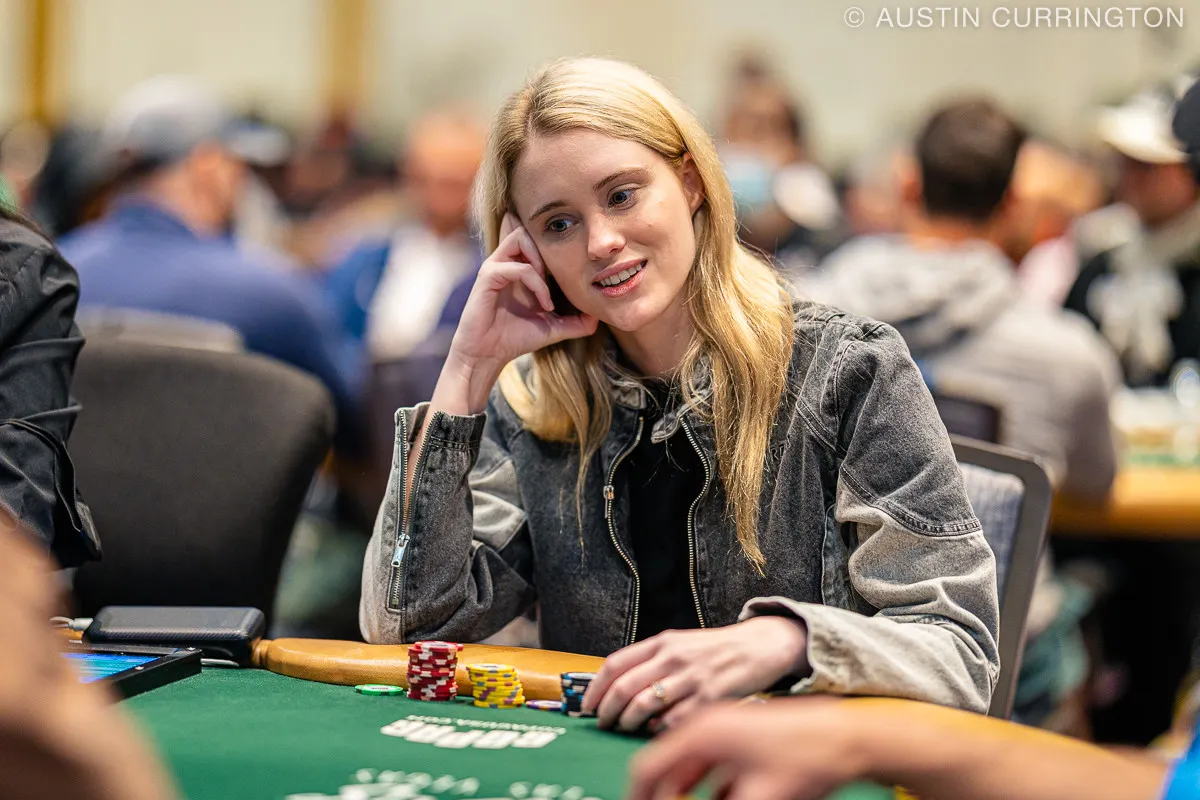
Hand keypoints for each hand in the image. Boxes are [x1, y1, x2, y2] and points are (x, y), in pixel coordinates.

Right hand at [443, 213, 597, 402]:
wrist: (488, 355)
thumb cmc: (515, 338)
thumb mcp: (553, 328)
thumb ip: (575, 322)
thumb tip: (599, 317)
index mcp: (520, 267)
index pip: (538, 238)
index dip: (557, 250)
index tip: (572, 277)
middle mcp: (507, 262)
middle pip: (529, 229)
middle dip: (548, 250)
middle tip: (559, 279)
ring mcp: (495, 267)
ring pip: (521, 238)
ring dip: (541, 261)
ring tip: (548, 289)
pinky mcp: (487, 277)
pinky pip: (517, 267)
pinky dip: (536, 284)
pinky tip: (545, 305)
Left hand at [583, 616, 809, 733]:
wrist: (760, 646)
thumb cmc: (716, 650)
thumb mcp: (680, 644)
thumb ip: (652, 660)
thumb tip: (616, 687)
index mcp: (662, 642)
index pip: (615, 664)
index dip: (595, 688)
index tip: (587, 706)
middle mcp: (673, 657)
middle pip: (623, 688)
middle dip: (607, 712)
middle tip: (603, 724)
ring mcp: (692, 678)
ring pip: (644, 705)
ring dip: (628, 723)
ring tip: (625, 728)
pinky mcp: (710, 698)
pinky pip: (673, 721)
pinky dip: (658, 730)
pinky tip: (656, 730)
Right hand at [625, 697, 859, 799]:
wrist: (847, 738)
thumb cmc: (807, 757)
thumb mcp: (754, 799)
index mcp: (702, 732)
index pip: (648, 766)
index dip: (637, 796)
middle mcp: (708, 725)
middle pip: (668, 769)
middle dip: (664, 797)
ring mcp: (726, 730)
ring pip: (690, 770)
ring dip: (685, 795)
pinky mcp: (742, 739)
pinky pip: (712, 768)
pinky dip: (707, 790)